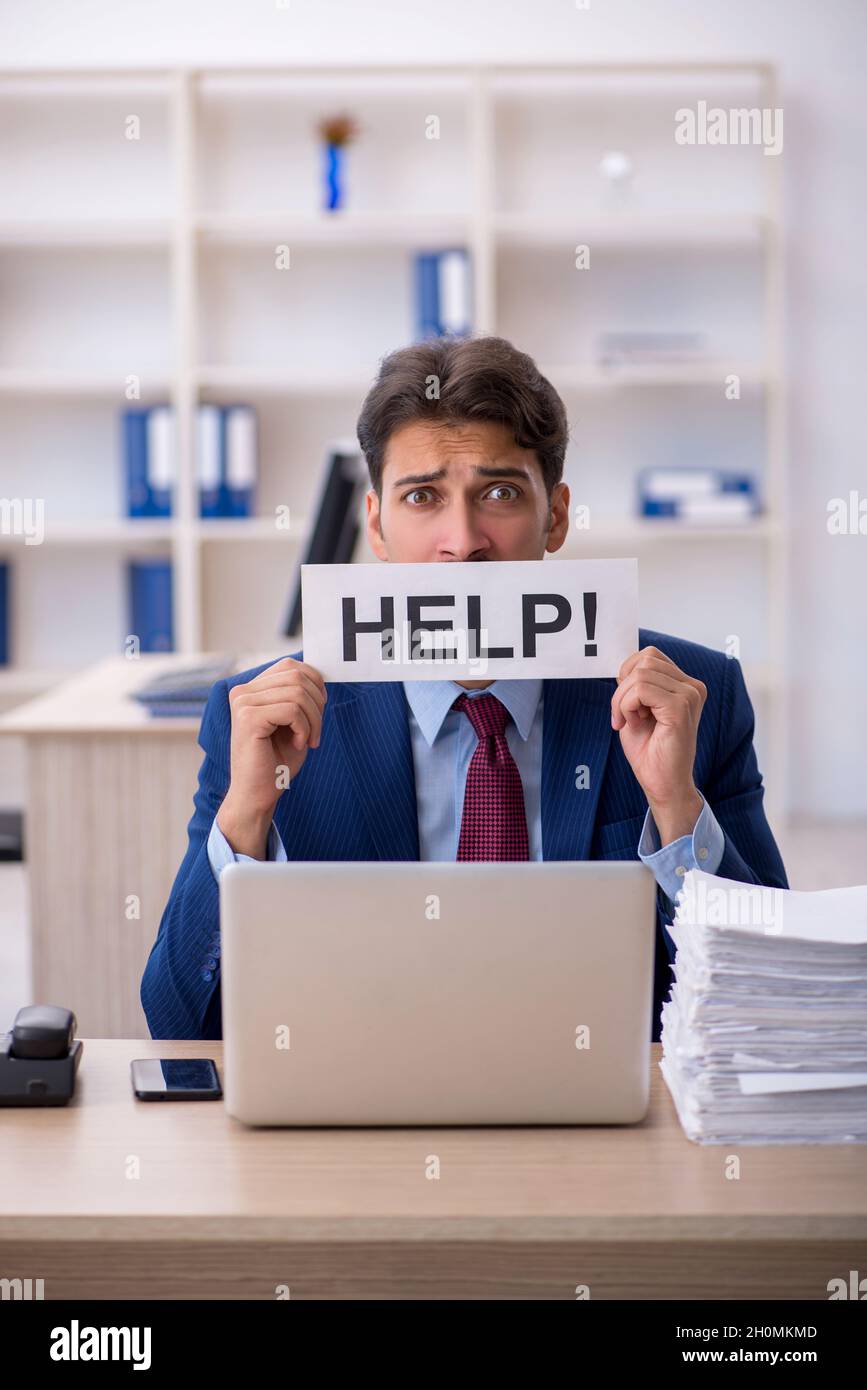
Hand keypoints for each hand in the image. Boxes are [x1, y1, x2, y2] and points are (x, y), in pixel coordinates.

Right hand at [217, 657, 326, 856]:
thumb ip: (299, 696)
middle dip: (317, 703)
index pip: (290, 666)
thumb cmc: (276, 761)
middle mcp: (242, 692)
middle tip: (316, 730)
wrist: (257, 794)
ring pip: (298, 693)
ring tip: (309, 739)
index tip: (319, 710)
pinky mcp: (248, 718)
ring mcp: (243, 703)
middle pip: (297, 677)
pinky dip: (304, 728)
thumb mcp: (292, 721)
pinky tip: (299, 744)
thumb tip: (319, 676)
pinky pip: (292, 710)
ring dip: (314, 719)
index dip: (314, 683)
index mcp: (251, 689)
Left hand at [611, 646, 706, 844]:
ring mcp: (689, 696)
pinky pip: (640, 690)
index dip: (627, 676)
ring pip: (639, 675)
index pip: (649, 656)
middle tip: (623, 716)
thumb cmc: (650, 751)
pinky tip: (633, 724)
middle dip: (622, 688)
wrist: (662, 784)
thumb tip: (625, 664)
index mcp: (686, 685)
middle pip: (643, 661)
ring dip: (622, 700)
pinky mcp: (680, 708)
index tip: (626, 705)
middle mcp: (692, 687)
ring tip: (631, 722)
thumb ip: (635, 684)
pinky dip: (626, 706)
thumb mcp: (638, 709)